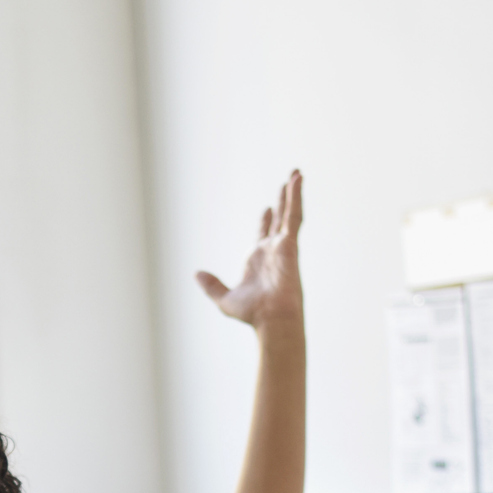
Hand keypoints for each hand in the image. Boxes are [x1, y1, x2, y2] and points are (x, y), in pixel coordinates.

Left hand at [196, 169, 303, 328]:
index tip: (268, 208)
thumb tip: (196, 274)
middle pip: (280, 220)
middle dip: (284, 202)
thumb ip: (211, 285)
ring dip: (293, 193)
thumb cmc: (252, 314)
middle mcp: (273, 251)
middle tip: (287, 183)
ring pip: (290, 214)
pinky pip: (295, 216)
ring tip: (296, 173)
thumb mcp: (224, 299)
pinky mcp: (291, 244)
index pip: (265, 234)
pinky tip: (297, 180)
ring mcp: (283, 246)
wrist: (271, 319)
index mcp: (259, 260)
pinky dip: (296, 197)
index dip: (266, 221)